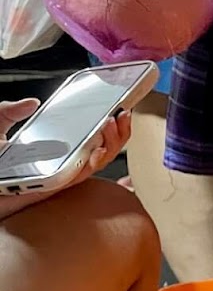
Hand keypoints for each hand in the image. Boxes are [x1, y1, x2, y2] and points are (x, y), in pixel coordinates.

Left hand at [0, 100, 129, 176]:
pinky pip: (76, 177)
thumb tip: (32, 102)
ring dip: (109, 146)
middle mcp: (61, 167)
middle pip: (102, 154)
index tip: (119, 111)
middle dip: (118, 136)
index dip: (109, 130)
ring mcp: (58, 178)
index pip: (91, 143)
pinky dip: (90, 162)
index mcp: (55, 154)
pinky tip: (96, 147)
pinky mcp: (49, 187)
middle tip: (122, 115)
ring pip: (95, 165)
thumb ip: (11, 112)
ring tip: (110, 125)